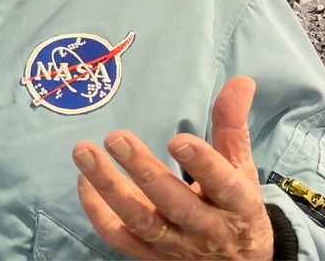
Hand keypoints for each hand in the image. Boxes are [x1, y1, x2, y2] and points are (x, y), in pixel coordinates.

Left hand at [72, 76, 272, 259]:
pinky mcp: (150, 256)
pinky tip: (83, 181)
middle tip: (116, 138)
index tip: (178, 140)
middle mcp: (205, 228)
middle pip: (173, 202)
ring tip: (84, 152)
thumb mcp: (241, 168)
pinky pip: (119, 237)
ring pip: (140, 220)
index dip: (202, 164)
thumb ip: (232, 124)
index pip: (222, 185)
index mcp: (236, 204)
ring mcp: (175, 245)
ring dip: (108, 187)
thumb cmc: (235, 206)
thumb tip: (240, 80)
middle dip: (143, 171)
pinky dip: (97, 211)